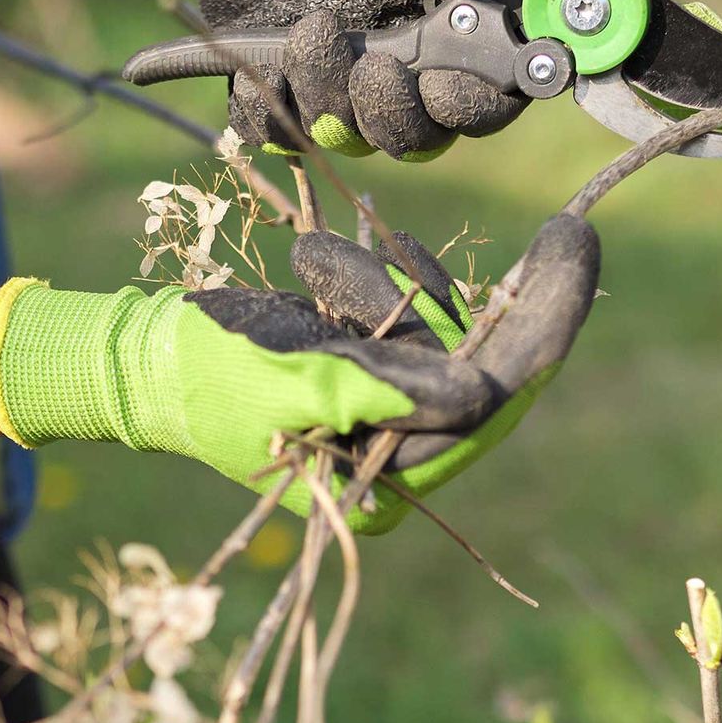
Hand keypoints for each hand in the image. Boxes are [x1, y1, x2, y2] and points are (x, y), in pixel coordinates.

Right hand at [0, 216, 598, 532]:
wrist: (148, 359)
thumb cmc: (207, 374)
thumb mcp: (291, 377)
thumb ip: (382, 388)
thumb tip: (479, 395)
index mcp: (386, 487)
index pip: (490, 409)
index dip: (540, 334)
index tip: (573, 255)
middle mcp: (402, 459)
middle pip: (493, 370)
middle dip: (521, 303)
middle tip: (570, 235)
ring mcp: (393, 414)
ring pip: (449, 331)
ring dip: (394, 284)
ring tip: (315, 273)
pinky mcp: (379, 369)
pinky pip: (416, 314)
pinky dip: (380, 278)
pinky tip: (317, 269)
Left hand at [121, 0, 526, 160]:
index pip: (505, 64)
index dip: (497, 91)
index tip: (455, 79)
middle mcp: (406, 28)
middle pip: (437, 121)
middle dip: (410, 115)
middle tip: (375, 69)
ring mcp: (342, 54)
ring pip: (364, 132)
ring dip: (341, 107)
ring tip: (307, 33)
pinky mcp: (278, 65)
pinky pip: (282, 129)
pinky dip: (274, 116)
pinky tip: (262, 69)